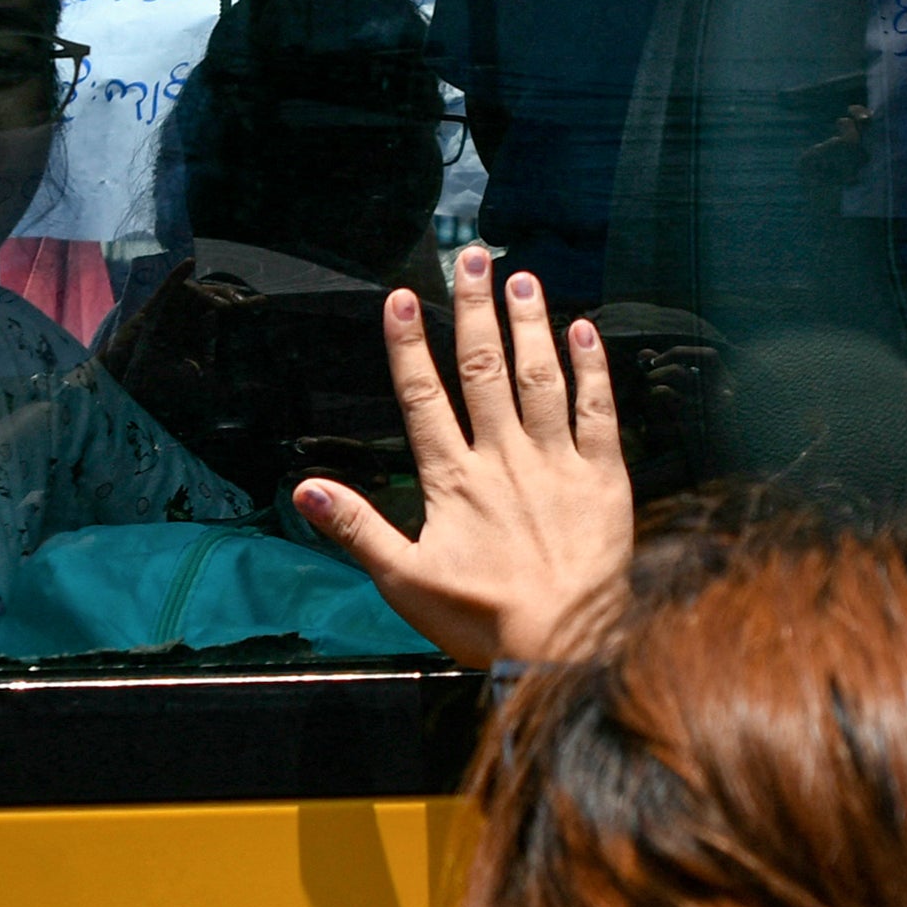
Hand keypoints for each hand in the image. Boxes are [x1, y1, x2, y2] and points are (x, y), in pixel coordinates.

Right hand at [295, 246, 633, 665]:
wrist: (565, 647)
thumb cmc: (483, 620)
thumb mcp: (403, 582)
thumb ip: (356, 528)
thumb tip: (304, 490)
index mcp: (453, 481)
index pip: (423, 398)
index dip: (409, 346)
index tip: (402, 299)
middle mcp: (503, 459)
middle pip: (483, 370)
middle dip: (473, 310)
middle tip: (470, 258)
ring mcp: (556, 463)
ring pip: (539, 377)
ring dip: (528, 324)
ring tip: (521, 279)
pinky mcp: (602, 478)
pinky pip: (597, 410)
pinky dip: (591, 367)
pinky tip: (582, 329)